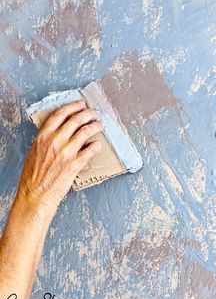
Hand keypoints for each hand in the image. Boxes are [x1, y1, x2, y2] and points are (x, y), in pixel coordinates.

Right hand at [16, 100, 103, 217]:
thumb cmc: (33, 175)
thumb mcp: (34, 151)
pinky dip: (96, 145)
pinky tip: (98, 144)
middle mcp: (55, 141)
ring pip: (85, 132)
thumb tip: (59, 130)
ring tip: (100, 125)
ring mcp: (66, 152)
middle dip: (88, 113)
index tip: (80, 104)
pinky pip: (90, 150)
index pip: (60, 114)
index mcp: (43, 136)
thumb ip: (46, 139)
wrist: (36, 194)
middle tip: (94, 113)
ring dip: (95, 126)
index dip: (73, 106)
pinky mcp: (74, 164)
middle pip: (76, 120)